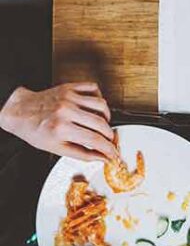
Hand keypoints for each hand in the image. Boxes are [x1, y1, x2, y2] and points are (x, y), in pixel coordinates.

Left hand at [0, 83, 115, 161]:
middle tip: (110, 141)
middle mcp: (66, 112)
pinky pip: (94, 89)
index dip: (108, 148)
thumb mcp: (56, 149)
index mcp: (61, 129)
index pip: (94, 140)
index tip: (113, 153)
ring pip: (101, 105)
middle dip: (110, 135)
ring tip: (103, 124)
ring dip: (107, 117)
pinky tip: (96, 108)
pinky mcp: (70, 87)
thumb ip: (82, 154)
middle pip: (101, 124)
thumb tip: (102, 157)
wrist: (20, 111)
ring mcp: (69, 97)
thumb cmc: (35, 131)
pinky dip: (99, 99)